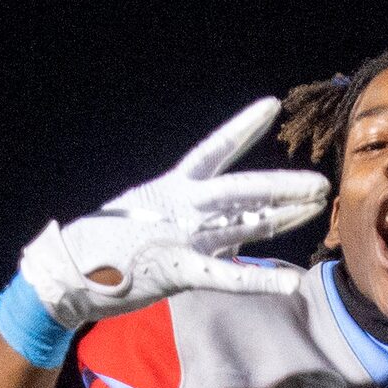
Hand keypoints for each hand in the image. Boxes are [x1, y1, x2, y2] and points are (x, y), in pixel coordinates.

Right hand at [16, 99, 329, 330]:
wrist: (66, 271)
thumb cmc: (106, 245)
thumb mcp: (149, 217)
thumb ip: (193, 222)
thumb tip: (228, 232)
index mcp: (172, 187)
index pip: (214, 148)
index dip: (243, 126)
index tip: (271, 105)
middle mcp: (182, 206)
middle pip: (243, 189)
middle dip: (283, 185)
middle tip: (320, 181)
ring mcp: (181, 236)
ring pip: (243, 223)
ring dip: (283, 217)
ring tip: (317, 208)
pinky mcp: (178, 270)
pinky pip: (226, 277)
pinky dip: (259, 280)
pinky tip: (289, 282)